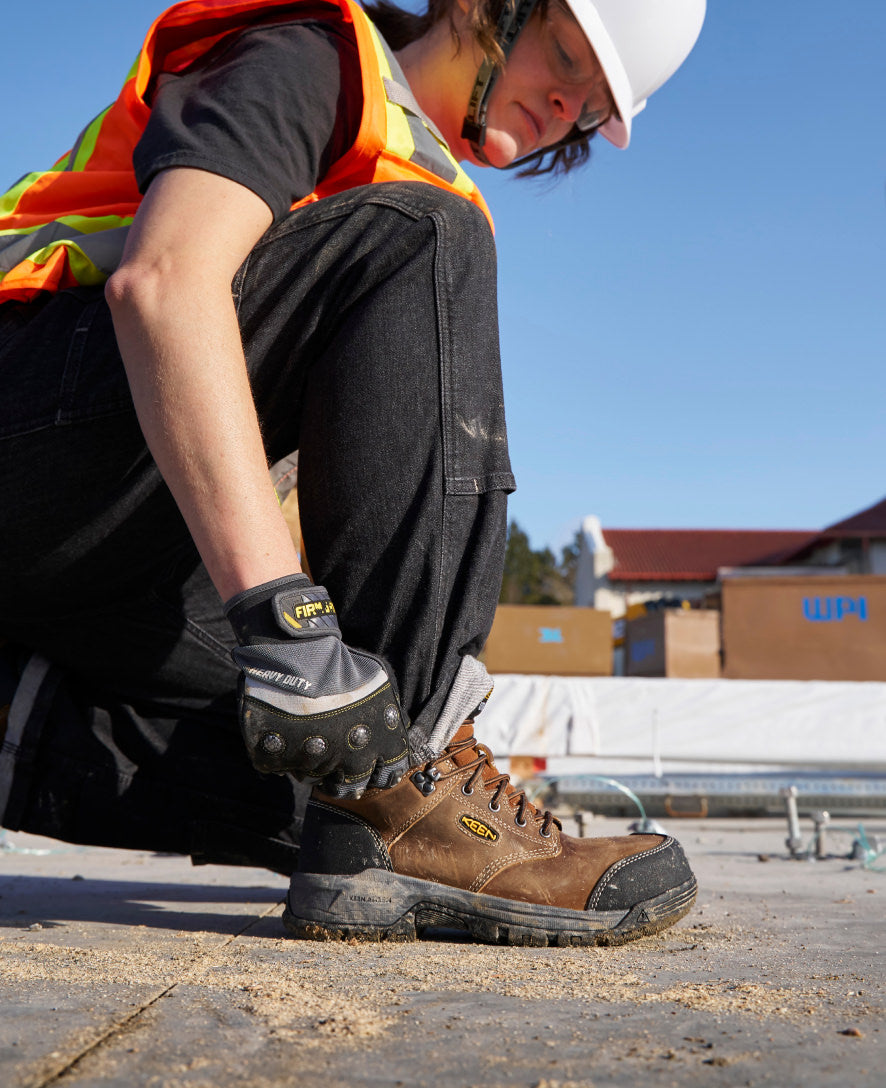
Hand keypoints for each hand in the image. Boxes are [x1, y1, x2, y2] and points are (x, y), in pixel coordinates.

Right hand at [225, 574, 409, 797]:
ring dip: (315, 765)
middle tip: (337, 761)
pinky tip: (287, 737)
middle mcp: (349, 760)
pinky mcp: (277, 759)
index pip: (388, 775)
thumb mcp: (380, 688)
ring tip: (311, 741)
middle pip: (351, 787)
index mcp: (379, 743)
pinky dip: (284, 756)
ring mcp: (313, 762)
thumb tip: (392, 737)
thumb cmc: (343, 666)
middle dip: (346, 778)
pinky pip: (282, 767)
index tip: (372, 767)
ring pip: (314, 778)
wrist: (297, 651)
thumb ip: (387, 718)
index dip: (380, 773)